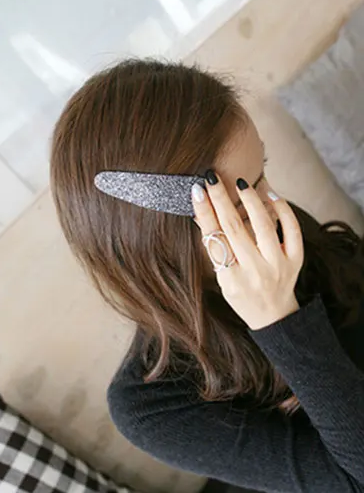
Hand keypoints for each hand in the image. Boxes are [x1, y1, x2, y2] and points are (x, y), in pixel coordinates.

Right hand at [191, 171, 303, 330]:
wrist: (274, 315)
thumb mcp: (221, 279)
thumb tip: (200, 212)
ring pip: (263, 226)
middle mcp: (254, 271)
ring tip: (240, 184)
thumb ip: (213, 248)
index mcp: (231, 278)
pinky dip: (283, 210)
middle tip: (212, 177)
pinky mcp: (296, 260)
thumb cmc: (241, 294)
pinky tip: (271, 195)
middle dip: (221, 199)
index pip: (213, 238)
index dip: (204, 212)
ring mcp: (277, 265)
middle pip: (234, 228)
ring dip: (250, 201)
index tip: (197, 191)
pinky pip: (291, 230)